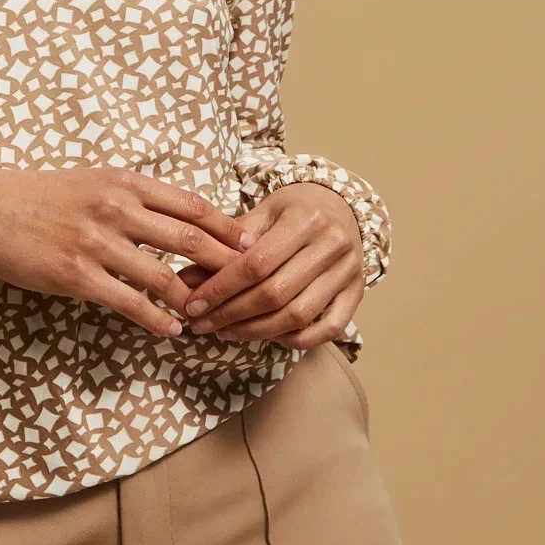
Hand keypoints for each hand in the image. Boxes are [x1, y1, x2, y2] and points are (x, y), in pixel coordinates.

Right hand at [0, 166, 257, 338]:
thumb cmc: (42, 196)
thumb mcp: (93, 179)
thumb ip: (135, 194)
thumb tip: (180, 214)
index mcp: (123, 182)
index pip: (189, 205)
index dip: (225, 225)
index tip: (249, 241)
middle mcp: (115, 209)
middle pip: (187, 239)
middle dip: (224, 262)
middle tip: (249, 281)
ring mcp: (96, 244)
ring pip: (162, 276)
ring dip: (191, 299)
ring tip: (212, 315)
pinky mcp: (77, 276)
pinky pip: (128, 302)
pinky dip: (157, 319)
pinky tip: (172, 330)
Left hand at [173, 182, 365, 348]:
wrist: (341, 205)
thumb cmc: (293, 209)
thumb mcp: (261, 213)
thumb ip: (226, 244)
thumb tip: (186, 280)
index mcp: (305, 219)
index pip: (256, 263)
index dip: (221, 289)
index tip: (193, 305)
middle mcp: (332, 245)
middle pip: (275, 293)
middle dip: (231, 314)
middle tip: (201, 324)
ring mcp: (349, 271)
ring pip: (298, 316)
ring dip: (256, 332)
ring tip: (224, 332)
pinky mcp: (358, 292)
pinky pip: (329, 329)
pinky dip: (298, 339)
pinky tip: (269, 337)